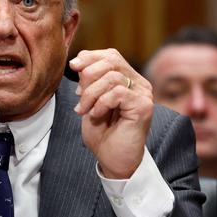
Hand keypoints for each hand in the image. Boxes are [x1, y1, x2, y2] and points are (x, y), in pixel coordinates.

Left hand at [69, 49, 152, 178]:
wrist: (114, 160)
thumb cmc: (102, 134)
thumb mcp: (89, 102)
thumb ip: (88, 82)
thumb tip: (78, 62)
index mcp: (128, 79)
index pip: (111, 55)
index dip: (90, 57)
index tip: (73, 67)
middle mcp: (140, 84)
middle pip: (112, 60)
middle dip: (88, 76)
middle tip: (79, 97)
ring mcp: (144, 94)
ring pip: (113, 76)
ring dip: (91, 93)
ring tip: (85, 110)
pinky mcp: (143, 106)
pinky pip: (118, 92)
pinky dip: (101, 102)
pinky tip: (97, 115)